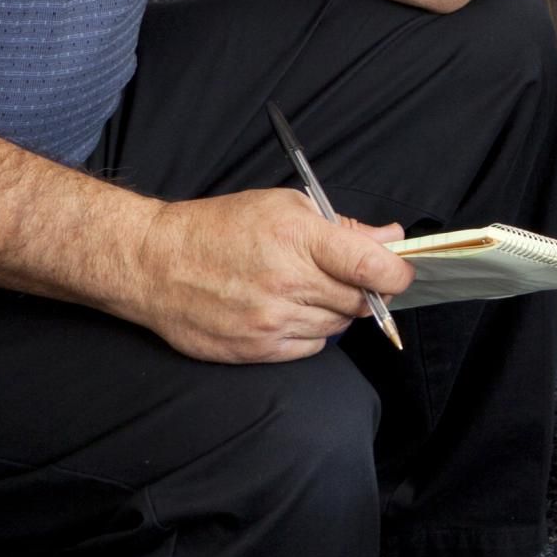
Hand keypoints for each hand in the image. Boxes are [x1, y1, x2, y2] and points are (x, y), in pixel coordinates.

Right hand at [124, 191, 410, 364]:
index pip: (372, 267)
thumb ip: (343, 226)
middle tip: (346, 276)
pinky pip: (311, 347)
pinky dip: (310, 330)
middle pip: (360, 301)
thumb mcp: (283, 206)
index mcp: (299, 238)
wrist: (155, 264)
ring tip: (304, 288)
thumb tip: (393, 239)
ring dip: (333, 309)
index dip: (398, 273)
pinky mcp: (256, 349)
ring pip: (337, 325)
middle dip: (365, 290)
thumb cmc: (219, 228)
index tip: (401, 272)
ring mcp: (271, 320)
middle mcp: (288, 283)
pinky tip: (287, 309)